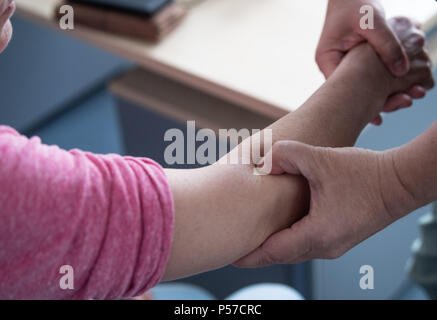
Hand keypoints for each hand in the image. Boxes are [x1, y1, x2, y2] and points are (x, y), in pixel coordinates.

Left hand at [234, 141, 412, 266]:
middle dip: (258, 255)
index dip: (250, 255)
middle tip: (235, 249)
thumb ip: (286, 154)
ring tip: (253, 242)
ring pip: (295, 253)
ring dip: (274, 249)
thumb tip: (263, 162)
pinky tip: (279, 232)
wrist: (399, 182)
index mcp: (318, 234)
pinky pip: (307, 246)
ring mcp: (335, 246)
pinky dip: (289, 243)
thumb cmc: (364, 172)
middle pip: (282, 256)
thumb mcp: (320, 158)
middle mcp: (326, 247)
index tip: (231, 255)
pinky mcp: (340, 238)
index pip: (274, 252)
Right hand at [317, 1, 431, 124]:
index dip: (360, 103)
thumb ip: (387, 45)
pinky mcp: (352, 63)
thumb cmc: (355, 4)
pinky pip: (366, 78)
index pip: (341, 89)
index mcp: (327, 59)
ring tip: (403, 101)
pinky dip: (382, 83)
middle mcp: (332, 66)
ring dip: (381, 94)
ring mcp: (341, 66)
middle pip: (351, 93)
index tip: (379, 117)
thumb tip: (403, 70)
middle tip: (397, 109)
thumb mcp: (372, 22)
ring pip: (360, 87)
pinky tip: (397, 91)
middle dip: (375, 103)